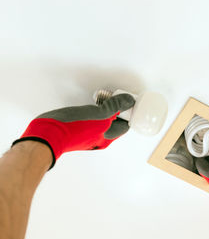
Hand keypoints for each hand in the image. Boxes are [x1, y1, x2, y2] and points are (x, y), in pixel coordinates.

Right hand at [13, 94, 134, 168]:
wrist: (47, 134)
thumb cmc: (74, 127)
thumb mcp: (99, 114)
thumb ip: (115, 107)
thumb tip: (129, 101)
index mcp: (107, 137)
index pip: (125, 125)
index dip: (128, 112)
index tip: (125, 101)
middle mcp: (99, 140)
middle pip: (114, 123)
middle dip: (116, 110)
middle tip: (112, 99)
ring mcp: (87, 137)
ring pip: (102, 122)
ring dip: (104, 111)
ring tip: (101, 101)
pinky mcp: (76, 132)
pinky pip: (90, 122)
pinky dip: (93, 114)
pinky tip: (88, 107)